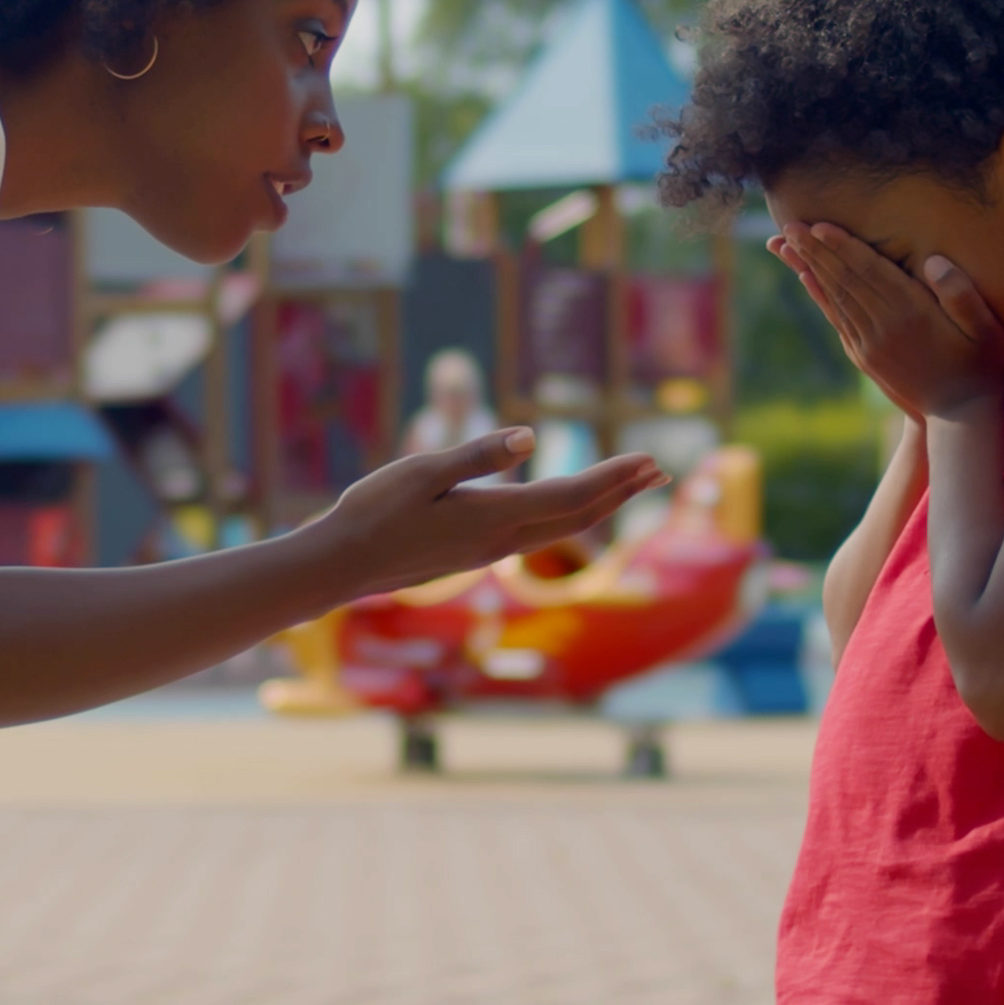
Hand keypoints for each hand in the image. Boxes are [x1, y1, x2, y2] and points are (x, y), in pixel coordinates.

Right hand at [307, 429, 668, 597]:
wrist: (342, 566)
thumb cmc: (374, 511)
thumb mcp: (422, 472)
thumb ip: (478, 456)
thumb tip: (530, 438)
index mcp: (494, 516)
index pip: (572, 496)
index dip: (614, 477)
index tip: (649, 458)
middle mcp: (502, 540)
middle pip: (579, 516)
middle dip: (622, 492)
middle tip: (661, 471)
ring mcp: (489, 551)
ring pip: (561, 527)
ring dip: (601, 504)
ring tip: (630, 486)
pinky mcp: (476, 554)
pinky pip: (539, 532)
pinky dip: (568, 514)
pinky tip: (569, 505)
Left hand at [772, 222, 1003, 421]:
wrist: (959, 417)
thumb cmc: (981, 365)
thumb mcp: (986, 330)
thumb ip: (962, 294)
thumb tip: (933, 261)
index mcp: (913, 314)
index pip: (871, 272)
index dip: (844, 247)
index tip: (819, 225)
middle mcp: (884, 328)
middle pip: (845, 280)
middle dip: (816, 250)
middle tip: (790, 224)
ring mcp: (870, 344)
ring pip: (835, 297)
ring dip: (810, 267)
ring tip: (788, 243)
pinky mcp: (864, 356)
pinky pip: (836, 319)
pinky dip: (819, 296)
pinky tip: (805, 277)